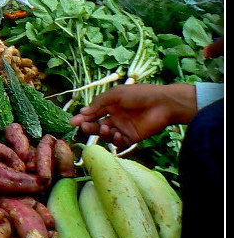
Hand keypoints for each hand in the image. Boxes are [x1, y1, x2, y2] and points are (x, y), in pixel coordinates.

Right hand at [71, 83, 198, 147]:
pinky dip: (116, 141)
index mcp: (111, 105)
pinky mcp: (133, 137)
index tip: (73, 122)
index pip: (93, 113)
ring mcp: (124, 128)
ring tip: (107, 129)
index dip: (83, 118)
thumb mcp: (116, 94)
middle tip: (85, 127)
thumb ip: (99, 103)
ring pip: (107, 135)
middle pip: (97, 126)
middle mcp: (115, 117)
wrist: (163, 104)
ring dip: (103, 134)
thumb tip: (83, 112)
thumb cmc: (139, 95)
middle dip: (90, 127)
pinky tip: (117, 135)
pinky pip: (120, 143)